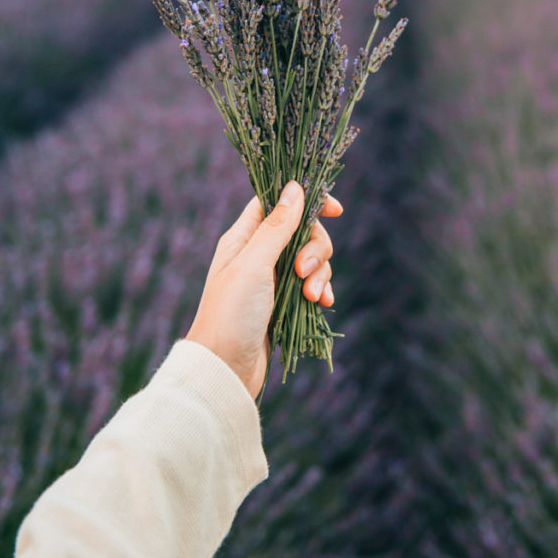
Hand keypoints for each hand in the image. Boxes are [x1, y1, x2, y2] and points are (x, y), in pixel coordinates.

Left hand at [185, 181, 342, 399]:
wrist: (223, 370)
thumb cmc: (230, 314)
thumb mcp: (254, 265)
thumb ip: (276, 227)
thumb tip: (295, 187)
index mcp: (244, 238)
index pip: (278, 202)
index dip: (306, 200)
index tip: (334, 210)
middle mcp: (257, 254)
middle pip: (302, 231)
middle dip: (315, 248)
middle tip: (303, 271)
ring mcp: (271, 279)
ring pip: (310, 259)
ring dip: (319, 274)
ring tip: (310, 297)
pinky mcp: (283, 303)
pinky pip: (312, 285)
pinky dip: (320, 290)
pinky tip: (322, 303)